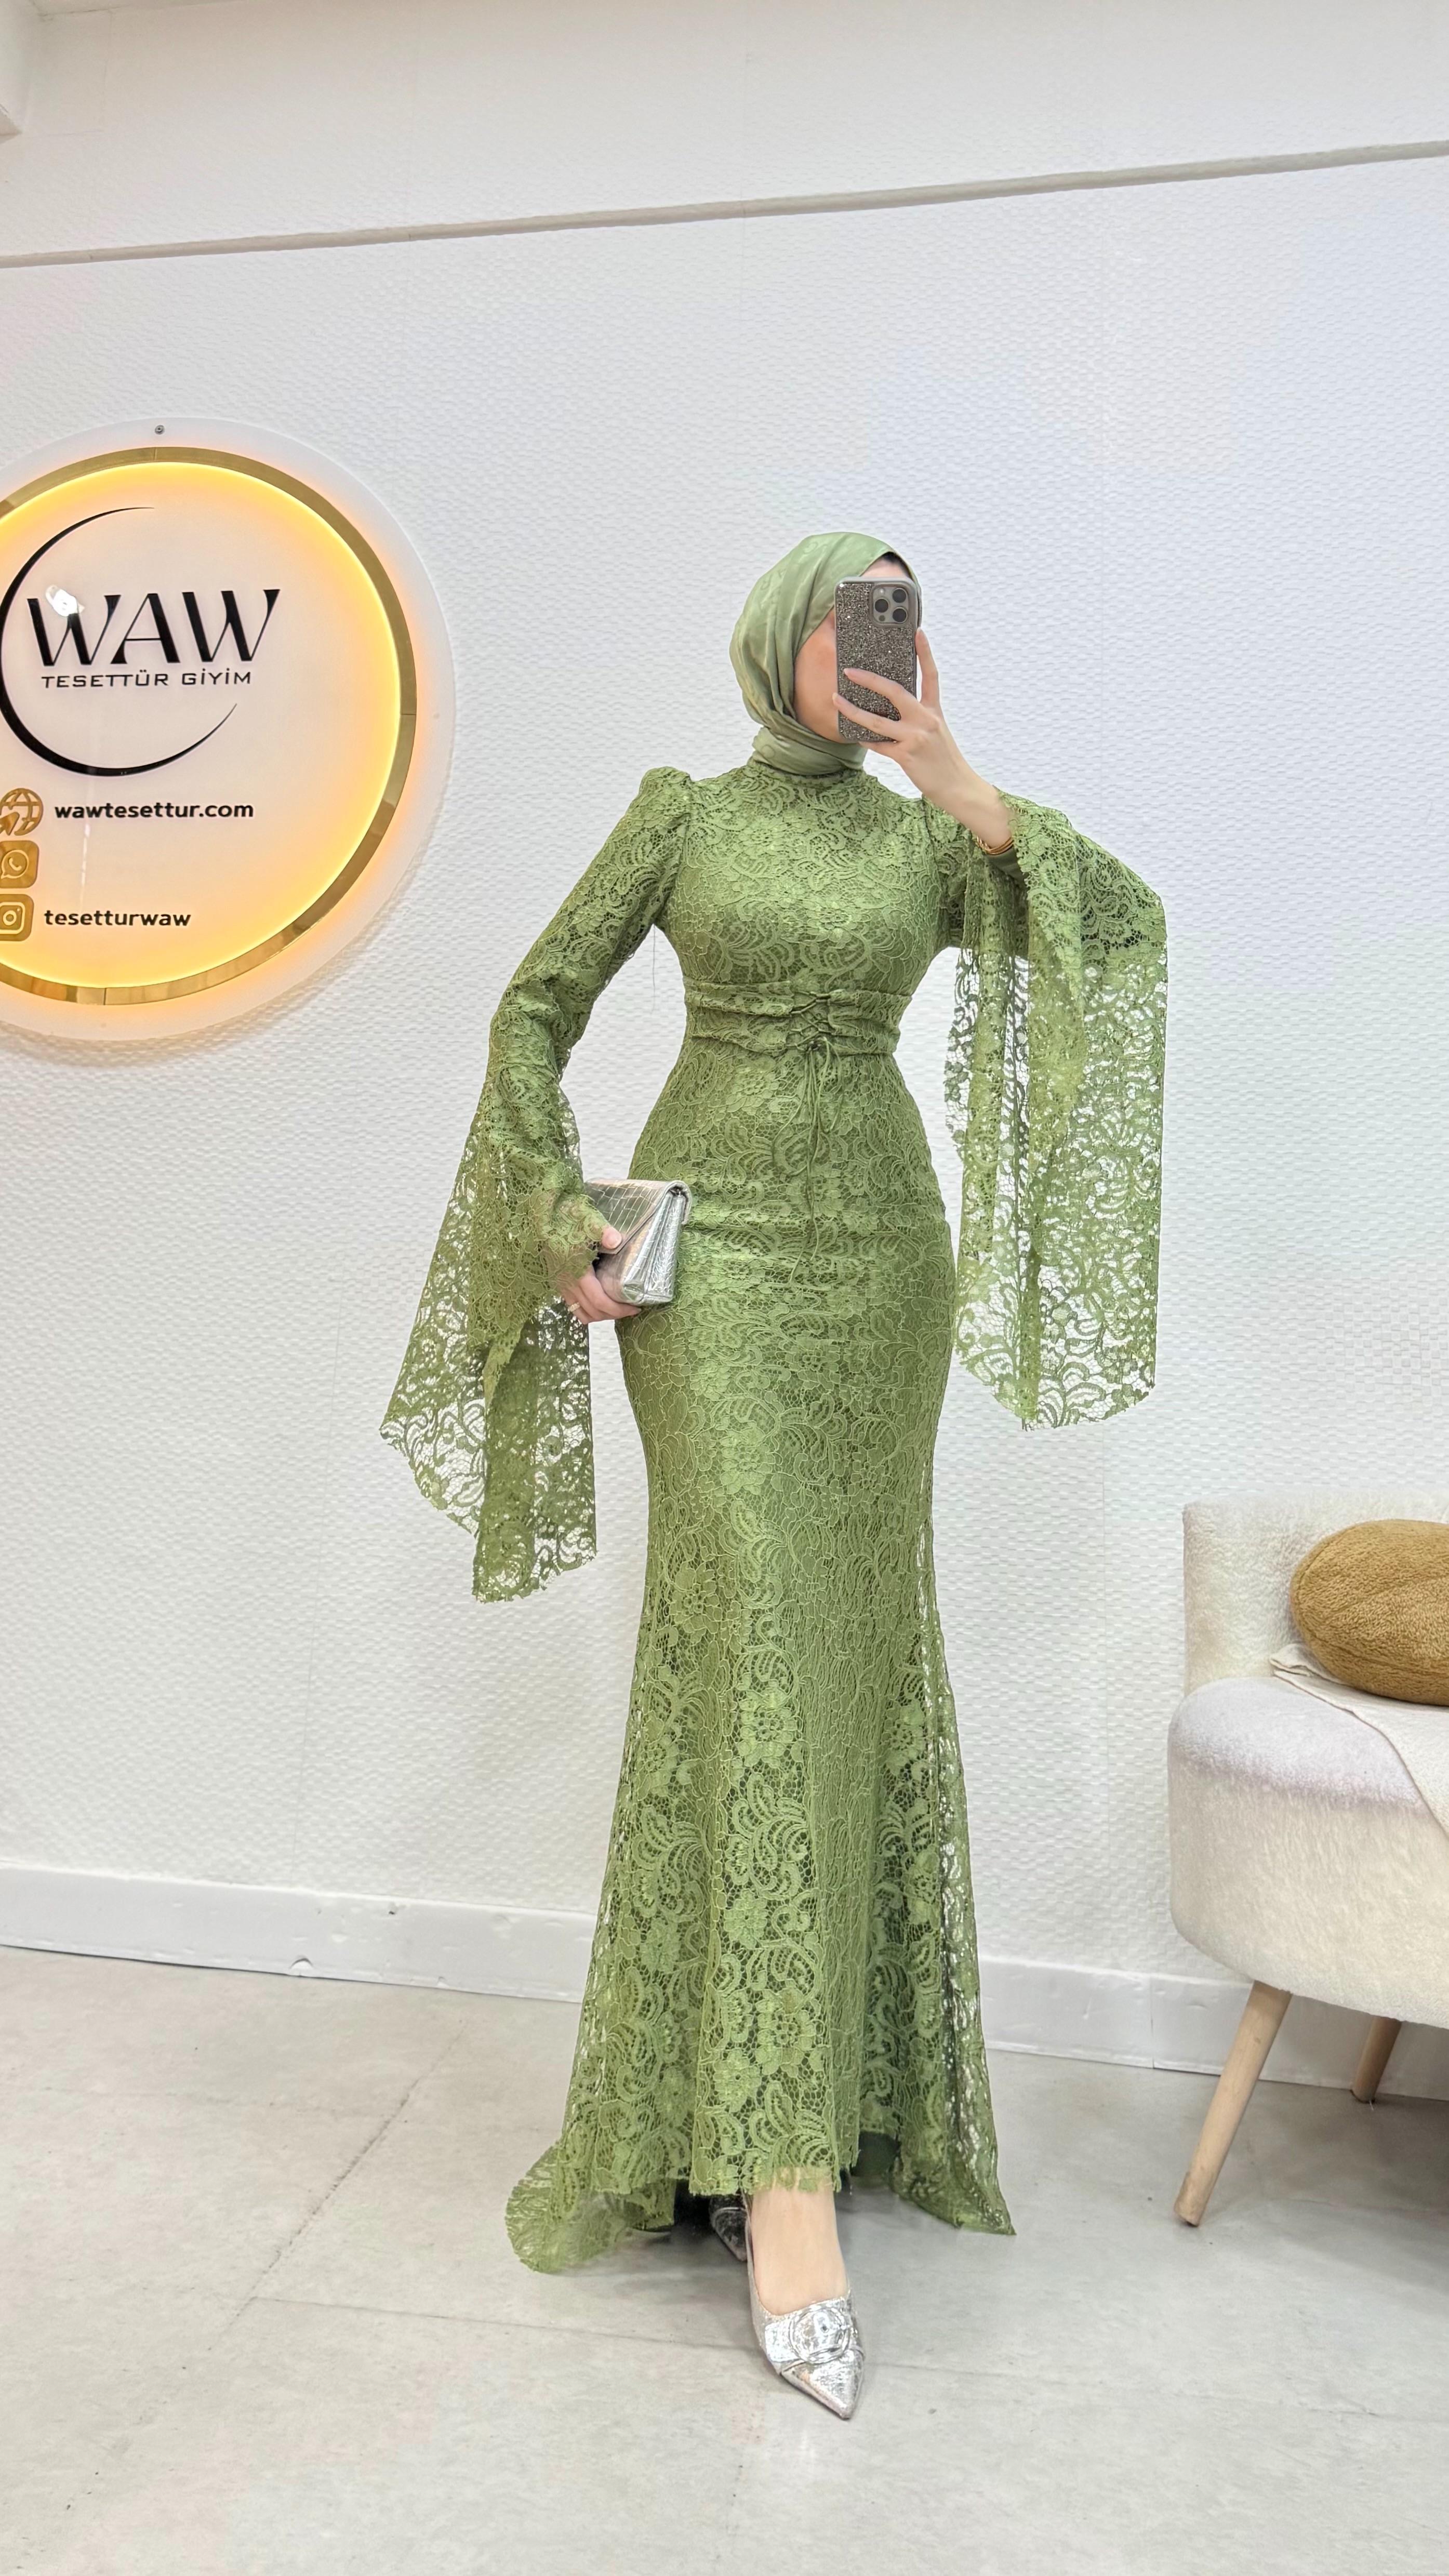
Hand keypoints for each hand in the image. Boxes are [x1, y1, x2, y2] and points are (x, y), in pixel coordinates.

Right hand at [559, 1223, 640, 1323]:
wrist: (546, 1220)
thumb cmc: (570, 1220)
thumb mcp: (588, 1221)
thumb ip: (603, 1231)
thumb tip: (615, 1241)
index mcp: (577, 1271)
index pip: (599, 1301)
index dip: (618, 1309)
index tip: (635, 1307)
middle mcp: (568, 1283)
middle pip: (593, 1311)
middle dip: (614, 1315)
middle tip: (631, 1309)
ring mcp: (561, 1286)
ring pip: (582, 1314)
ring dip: (601, 1316)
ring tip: (617, 1310)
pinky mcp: (559, 1285)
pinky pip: (574, 1308)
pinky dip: (588, 1311)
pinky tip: (601, 1304)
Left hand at [832, 632, 1012, 848]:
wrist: (957, 786)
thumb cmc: (944, 759)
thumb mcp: (936, 732)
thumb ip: (918, 718)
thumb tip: (889, 709)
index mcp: (934, 711)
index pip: (930, 675)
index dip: (925, 652)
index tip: (917, 632)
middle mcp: (925, 720)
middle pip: (894, 691)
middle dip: (869, 679)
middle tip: (850, 670)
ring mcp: (915, 737)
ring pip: (877, 721)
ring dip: (852, 710)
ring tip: (836, 700)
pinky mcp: (906, 756)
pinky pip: (878, 745)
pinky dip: (865, 740)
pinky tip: (853, 734)